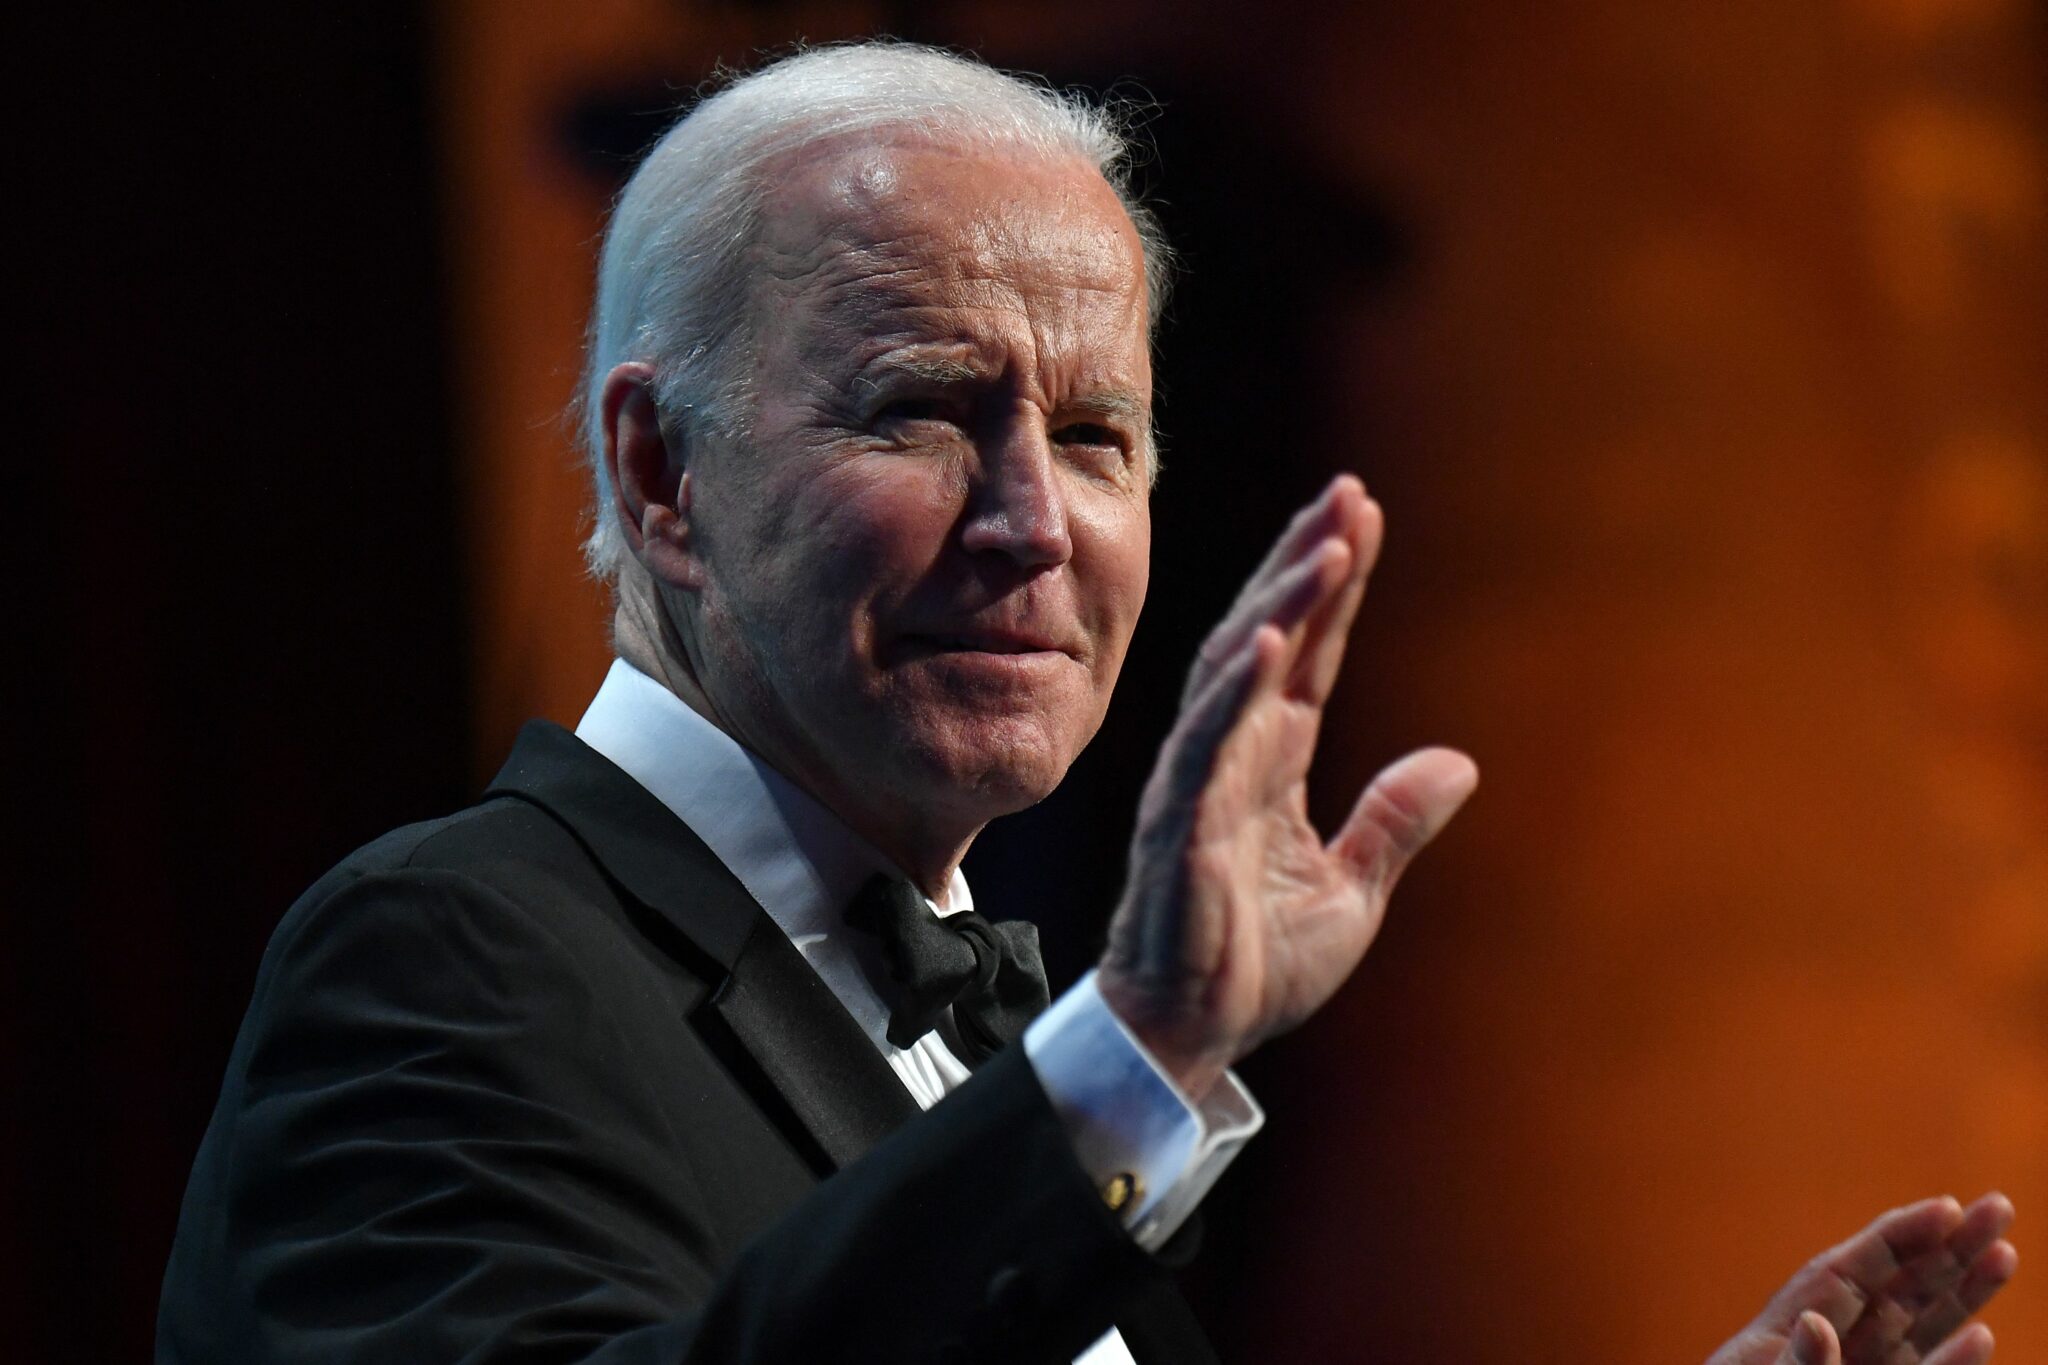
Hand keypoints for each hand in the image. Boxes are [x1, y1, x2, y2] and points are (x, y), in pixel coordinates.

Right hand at [1098, 475, 1477, 1096]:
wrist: (1192, 1035)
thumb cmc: (1255, 964)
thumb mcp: (1351, 890)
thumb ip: (1393, 821)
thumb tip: (1460, 762)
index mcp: (1270, 763)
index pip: (1308, 655)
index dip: (1335, 587)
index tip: (1362, 515)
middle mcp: (1230, 755)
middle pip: (1270, 637)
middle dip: (1307, 564)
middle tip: (1348, 496)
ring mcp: (1201, 782)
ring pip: (1239, 673)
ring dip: (1284, 604)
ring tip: (1325, 544)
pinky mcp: (1182, 825)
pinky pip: (1208, 744)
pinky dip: (1238, 689)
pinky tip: (1271, 640)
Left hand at [1711, 1193, 2017, 1364]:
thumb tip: (1818, 1321)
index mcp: (1789, 1330)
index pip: (1851, 1269)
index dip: (1898, 1235)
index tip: (1944, 1206)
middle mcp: (1832, 1348)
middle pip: (1898, 1288)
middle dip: (1947, 1247)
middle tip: (1997, 1207)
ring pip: (1921, 1328)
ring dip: (1964, 1293)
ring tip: (2006, 1253)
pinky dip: (1953, 1361)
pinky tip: (1985, 1335)